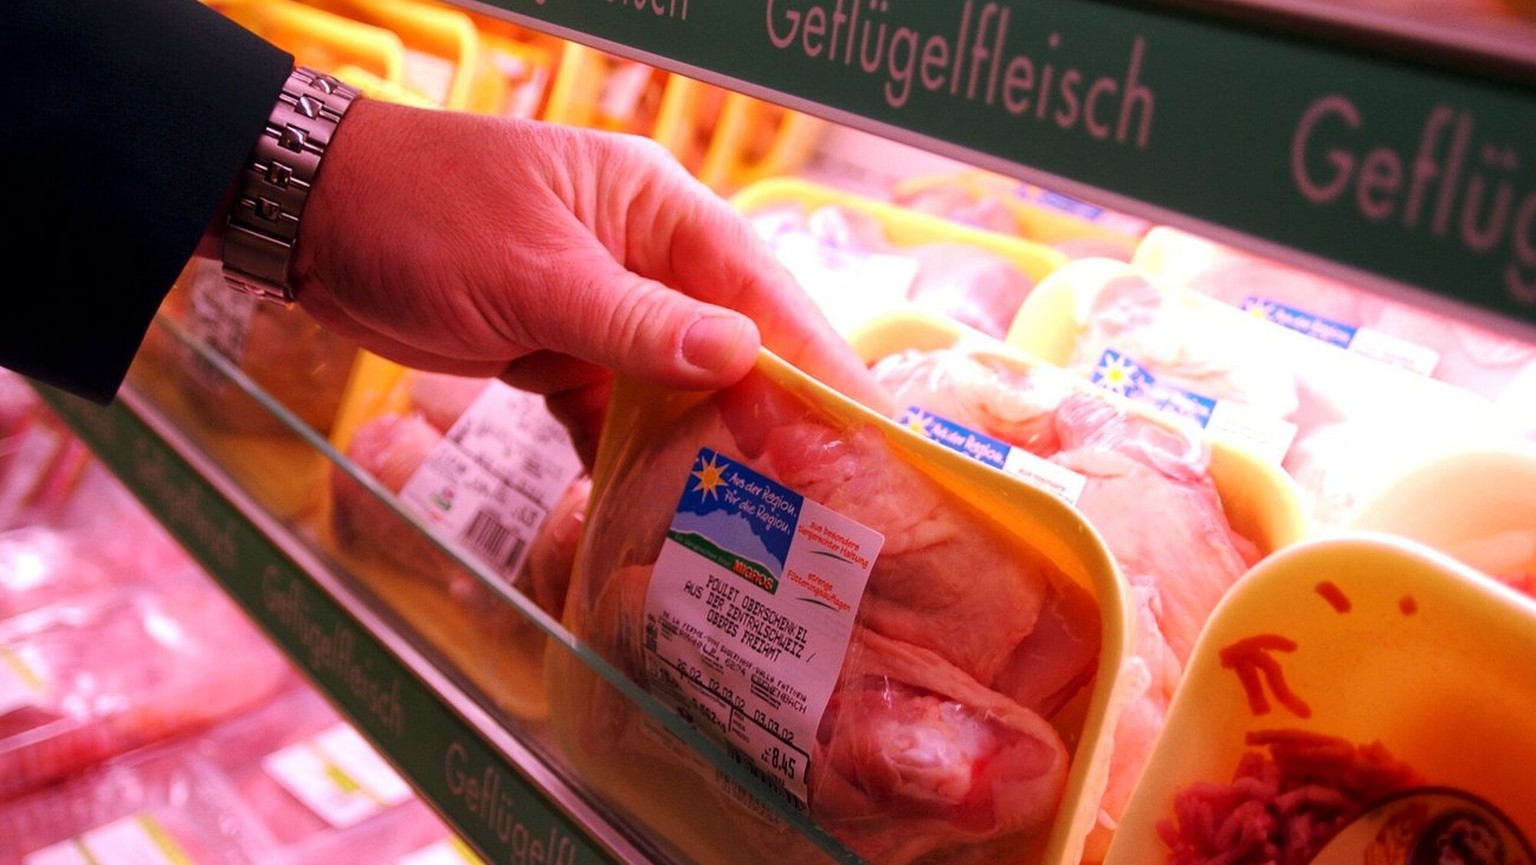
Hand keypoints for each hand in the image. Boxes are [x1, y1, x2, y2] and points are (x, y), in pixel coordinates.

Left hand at [287, 99, 877, 464]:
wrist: (309, 220)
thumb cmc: (420, 218)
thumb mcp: (533, 275)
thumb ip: (636, 322)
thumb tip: (742, 355)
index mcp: (654, 208)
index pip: (756, 285)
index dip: (812, 355)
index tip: (863, 422)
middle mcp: (643, 253)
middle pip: (728, 338)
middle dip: (767, 411)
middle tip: (819, 491)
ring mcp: (603, 302)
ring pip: (675, 381)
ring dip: (700, 441)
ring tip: (753, 513)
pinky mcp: (562, 346)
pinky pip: (614, 405)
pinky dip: (628, 451)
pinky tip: (655, 505)